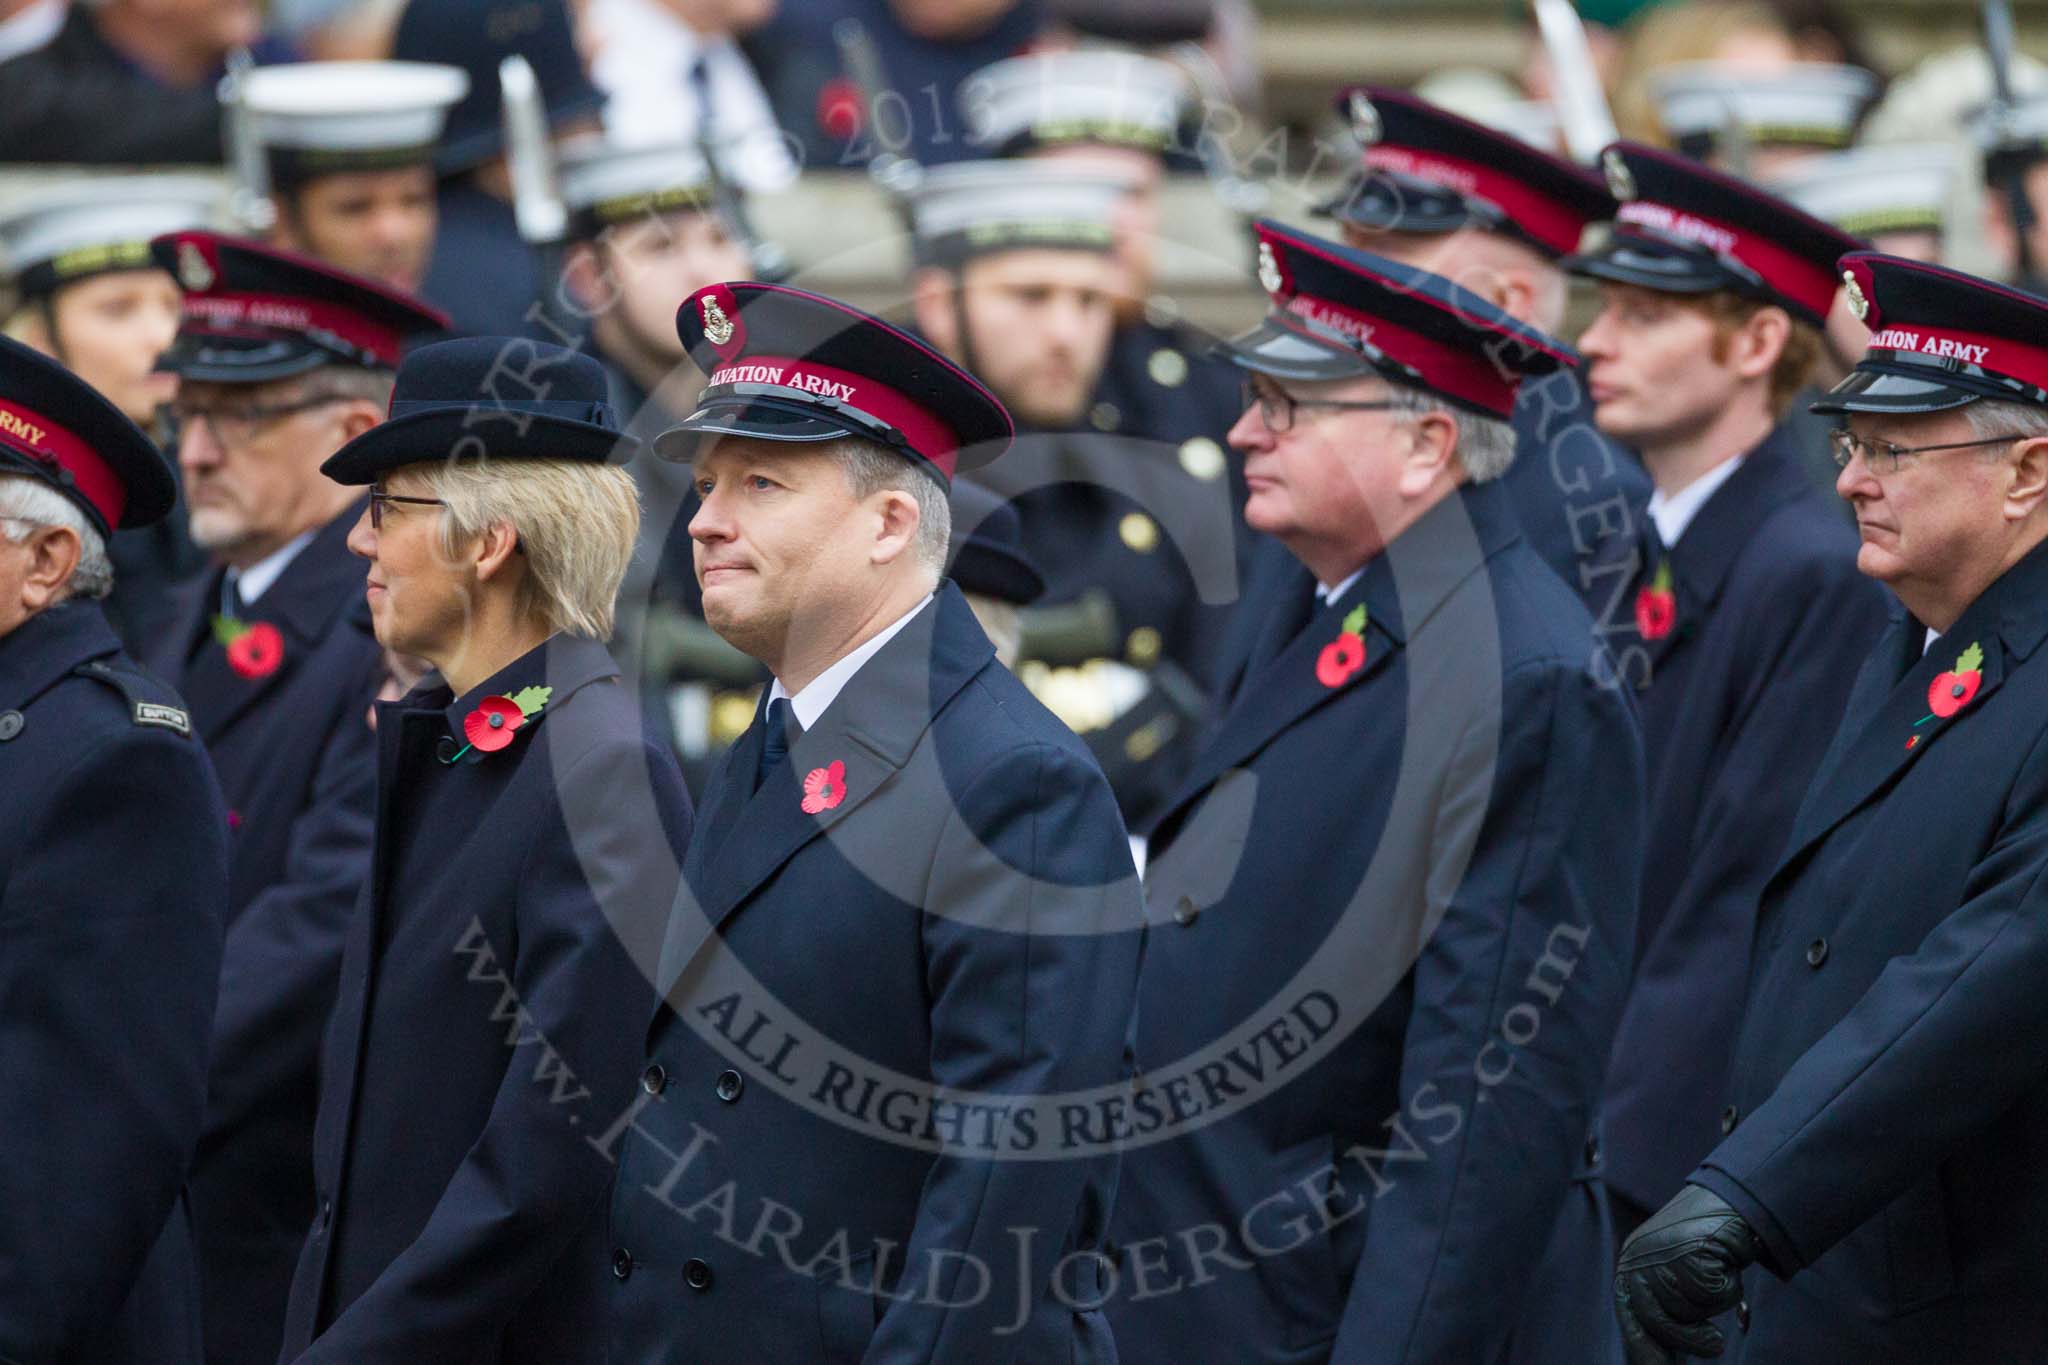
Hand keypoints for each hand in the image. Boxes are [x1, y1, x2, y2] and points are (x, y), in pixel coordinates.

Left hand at [1614, 1184, 1759, 1363]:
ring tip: (1715, 1274)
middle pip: (1658, 1323)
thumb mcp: (1673, 1277)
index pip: (1631, 1319)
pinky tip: (1725, 1264)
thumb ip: (1663, 1312)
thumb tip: (1661, 1361)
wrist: (1727, 1205)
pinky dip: (1728, 1288)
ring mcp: (1661, 1256)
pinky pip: (1715, 1297)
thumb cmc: (1703, 1247)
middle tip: (1716, 1345)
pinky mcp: (1691, 1254)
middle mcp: (1638, 1260)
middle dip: (1689, 1339)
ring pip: (1690, 1312)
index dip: (1645, 1351)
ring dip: (1712, 1304)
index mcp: (1630, 1267)